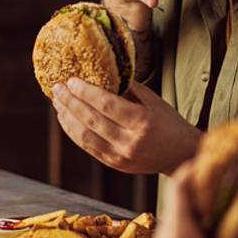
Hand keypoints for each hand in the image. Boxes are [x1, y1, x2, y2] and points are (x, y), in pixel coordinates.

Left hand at [51, 79, 200, 174]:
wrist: (180, 154)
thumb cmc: (168, 122)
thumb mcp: (153, 101)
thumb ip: (127, 88)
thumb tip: (100, 73)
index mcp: (141, 122)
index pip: (106, 105)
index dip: (86, 92)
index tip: (71, 80)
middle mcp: (130, 142)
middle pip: (91, 120)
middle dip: (71, 102)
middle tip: (57, 88)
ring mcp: (120, 156)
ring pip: (85, 136)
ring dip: (67, 118)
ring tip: (58, 102)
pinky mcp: (115, 164)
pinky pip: (88, 147)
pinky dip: (73, 132)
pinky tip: (66, 119)